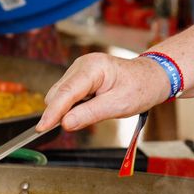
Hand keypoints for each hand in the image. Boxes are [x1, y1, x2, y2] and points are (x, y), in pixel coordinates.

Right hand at [37, 52, 174, 132]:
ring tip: (95, 111)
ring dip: (68, 109)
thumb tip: (65, 124)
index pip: (65, 92)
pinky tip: (91, 106)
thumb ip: (90, 114)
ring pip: (60, 95)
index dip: (52, 112)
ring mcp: (79, 70)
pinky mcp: (80, 77)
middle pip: (58, 94)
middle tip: (77, 125)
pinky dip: (73, 106)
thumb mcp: (118, 106)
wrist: (151, 77)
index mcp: (93, 67)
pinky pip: (68, 95)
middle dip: (60, 112)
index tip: (41, 128)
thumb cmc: (140, 88)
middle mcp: (82, 65)